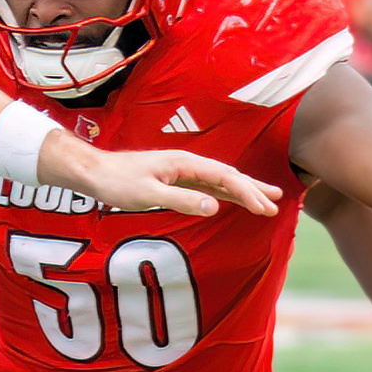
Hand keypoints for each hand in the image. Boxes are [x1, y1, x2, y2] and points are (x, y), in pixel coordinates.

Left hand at [48, 139, 282, 218]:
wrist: (94, 172)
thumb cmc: (117, 182)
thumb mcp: (149, 195)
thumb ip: (182, 200)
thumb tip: (215, 207)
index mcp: (184, 163)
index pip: (225, 178)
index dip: (247, 193)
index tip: (265, 207)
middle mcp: (187, 164)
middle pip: (228, 176)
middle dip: (253, 189)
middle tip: (278, 202)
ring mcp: (182, 171)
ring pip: (220, 181)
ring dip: (243, 191)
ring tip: (267, 199)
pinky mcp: (175, 179)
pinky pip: (207, 186)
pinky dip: (225, 193)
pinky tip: (233, 199)